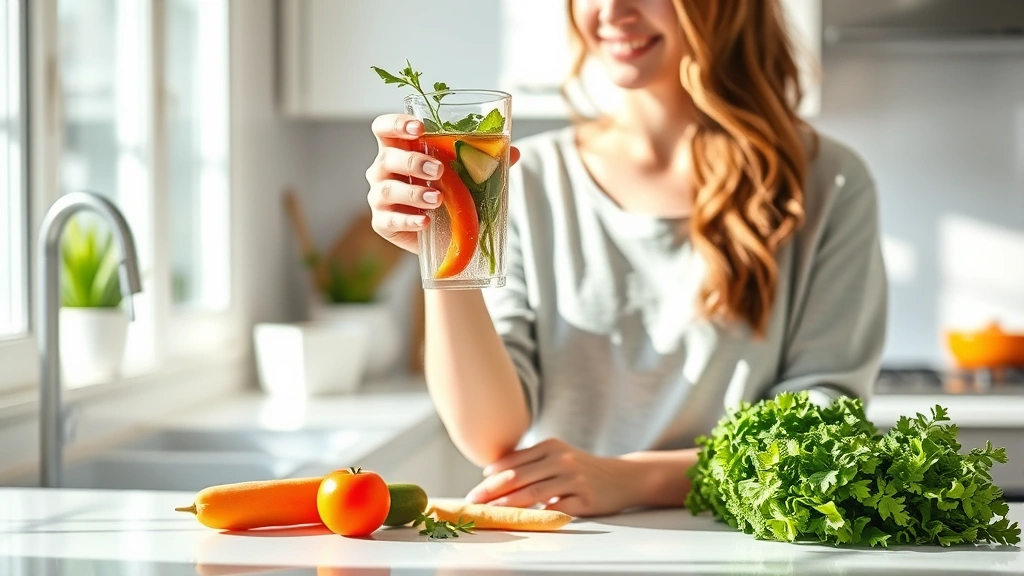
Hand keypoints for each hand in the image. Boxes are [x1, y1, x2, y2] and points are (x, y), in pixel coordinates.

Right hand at [365, 114, 520, 253]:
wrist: (444, 235)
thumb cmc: (450, 194)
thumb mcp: (467, 175)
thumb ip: (484, 162)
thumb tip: (513, 151)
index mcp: (399, 148)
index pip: (384, 128)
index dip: (397, 124)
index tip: (420, 128)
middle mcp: (383, 170)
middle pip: (386, 157)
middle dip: (413, 161)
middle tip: (439, 170)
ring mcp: (379, 197)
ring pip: (387, 190)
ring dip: (414, 193)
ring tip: (438, 199)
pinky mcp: (383, 223)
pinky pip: (390, 220)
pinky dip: (409, 221)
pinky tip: (425, 222)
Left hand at [464, 438, 638, 517]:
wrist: (622, 476)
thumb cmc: (582, 468)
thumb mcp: (558, 456)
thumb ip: (531, 462)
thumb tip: (493, 476)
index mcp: (551, 446)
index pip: (514, 461)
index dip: (491, 476)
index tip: (476, 489)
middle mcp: (561, 459)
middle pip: (519, 476)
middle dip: (492, 491)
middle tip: (474, 502)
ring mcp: (574, 479)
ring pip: (534, 493)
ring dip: (508, 504)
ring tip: (491, 513)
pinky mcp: (585, 499)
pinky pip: (556, 509)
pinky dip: (538, 515)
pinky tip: (524, 521)